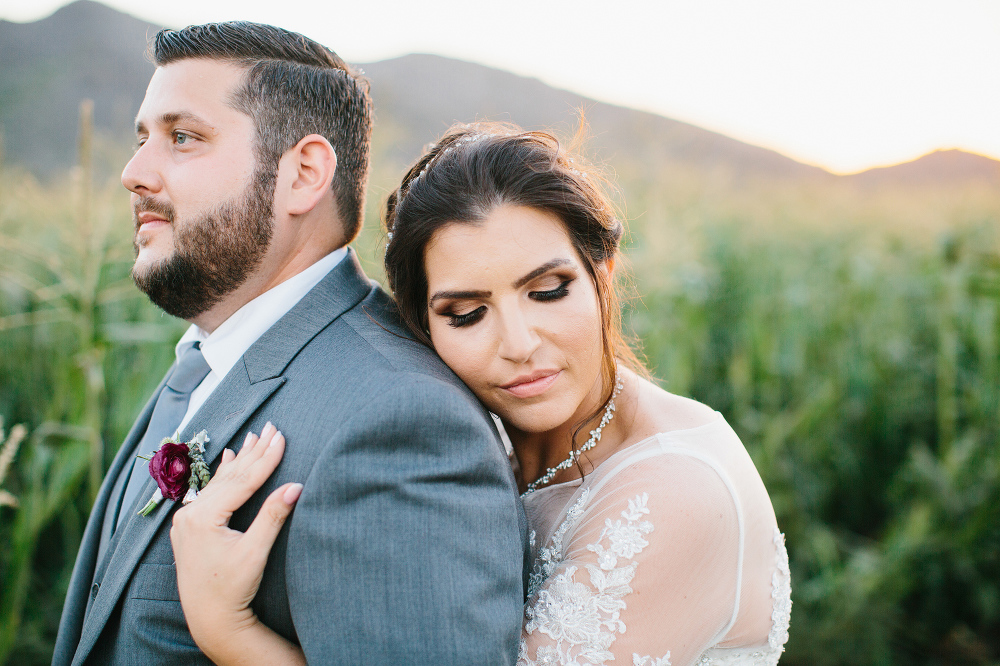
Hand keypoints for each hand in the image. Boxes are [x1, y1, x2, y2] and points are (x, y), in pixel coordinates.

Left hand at [170, 422, 303, 662]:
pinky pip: (209, 492)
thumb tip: (295, 486)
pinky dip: (223, 475)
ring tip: (253, 437)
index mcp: (203, 518)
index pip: (242, 481)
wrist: (209, 618)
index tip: (282, 437)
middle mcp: (190, 514)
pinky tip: (228, 459)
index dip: (266, 458)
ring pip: (219, 482)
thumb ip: (273, 515)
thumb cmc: (232, 588)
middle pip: (230, 477)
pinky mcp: (189, 527)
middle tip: (271, 427)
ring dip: (239, 460)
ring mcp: (186, 520)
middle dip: (254, 452)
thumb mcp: (255, 551)